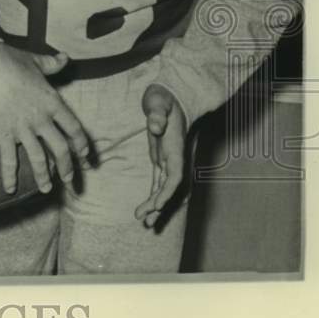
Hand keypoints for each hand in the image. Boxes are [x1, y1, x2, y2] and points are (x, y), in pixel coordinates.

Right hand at [0, 44, 88, 194]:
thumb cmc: (9, 60)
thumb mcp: (35, 61)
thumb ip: (52, 64)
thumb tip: (65, 58)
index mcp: (52, 102)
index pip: (73, 128)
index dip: (81, 143)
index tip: (85, 155)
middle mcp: (41, 119)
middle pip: (61, 149)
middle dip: (67, 168)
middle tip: (70, 181)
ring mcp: (23, 129)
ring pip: (39, 159)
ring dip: (44, 176)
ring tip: (46, 189)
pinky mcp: (3, 134)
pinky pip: (8, 160)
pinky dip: (9, 176)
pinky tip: (10, 189)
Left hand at [135, 83, 187, 227]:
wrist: (169, 95)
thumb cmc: (163, 98)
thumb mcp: (159, 102)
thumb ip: (157, 114)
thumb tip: (154, 126)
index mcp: (174, 148)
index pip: (175, 175)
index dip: (167, 191)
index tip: (157, 204)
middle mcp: (174, 157)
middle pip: (169, 187)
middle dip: (158, 204)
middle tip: (144, 220)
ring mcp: (168, 159)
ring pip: (164, 188)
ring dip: (155, 205)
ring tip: (144, 222)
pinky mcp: (160, 159)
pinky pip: (158, 182)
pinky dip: (153, 195)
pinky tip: (145, 208)